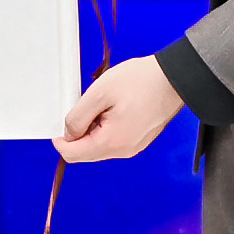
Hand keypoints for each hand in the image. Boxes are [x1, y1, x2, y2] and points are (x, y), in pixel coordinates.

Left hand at [56, 55, 180, 162]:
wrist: (174, 78)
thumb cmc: (142, 82)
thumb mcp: (98, 94)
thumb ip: (77, 117)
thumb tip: (68, 133)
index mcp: (112, 142)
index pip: (73, 155)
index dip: (60, 140)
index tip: (59, 125)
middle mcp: (124, 150)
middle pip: (86, 153)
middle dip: (77, 134)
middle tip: (84, 109)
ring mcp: (134, 146)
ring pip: (99, 147)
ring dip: (92, 130)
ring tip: (102, 106)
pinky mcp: (139, 139)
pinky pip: (114, 141)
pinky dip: (105, 129)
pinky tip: (112, 109)